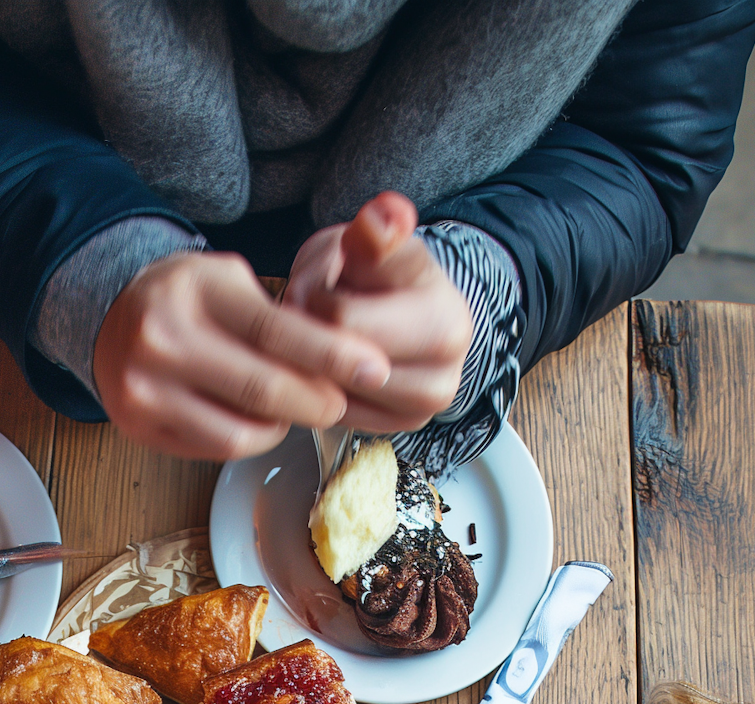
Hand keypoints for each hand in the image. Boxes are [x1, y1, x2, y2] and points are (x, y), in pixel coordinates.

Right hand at [93, 249, 390, 460]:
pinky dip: (249, 439)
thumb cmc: (188, 298)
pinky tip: (257, 422)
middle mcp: (163, 340)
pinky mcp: (139, 429)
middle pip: (262, 389)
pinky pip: (215, 449)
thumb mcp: (230, 281)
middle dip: (315, 402)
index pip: (275, 330)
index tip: (373, 369)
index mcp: (194, 291)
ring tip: (291, 411)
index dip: (331, 355)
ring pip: (241, 433)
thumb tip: (341, 367)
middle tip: (338, 403)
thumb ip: (279, 319)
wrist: (112, 316)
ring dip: (282, 428)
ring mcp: (146, 390)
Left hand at [285, 192, 471, 435]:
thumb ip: (375, 235)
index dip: (315, 296)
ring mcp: (419, 415)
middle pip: (337, 365)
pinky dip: (320, 391)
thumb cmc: (385, 274)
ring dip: (312, 367)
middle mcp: (441, 382)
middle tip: (314, 313)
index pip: (341, 319)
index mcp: (443, 326)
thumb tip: (380, 220)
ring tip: (324, 336)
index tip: (322, 283)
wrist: (408, 310)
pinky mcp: (393, 433)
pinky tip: (327, 365)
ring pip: (331, 397)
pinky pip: (332, 417)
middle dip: (311, 337)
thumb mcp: (377, 243)